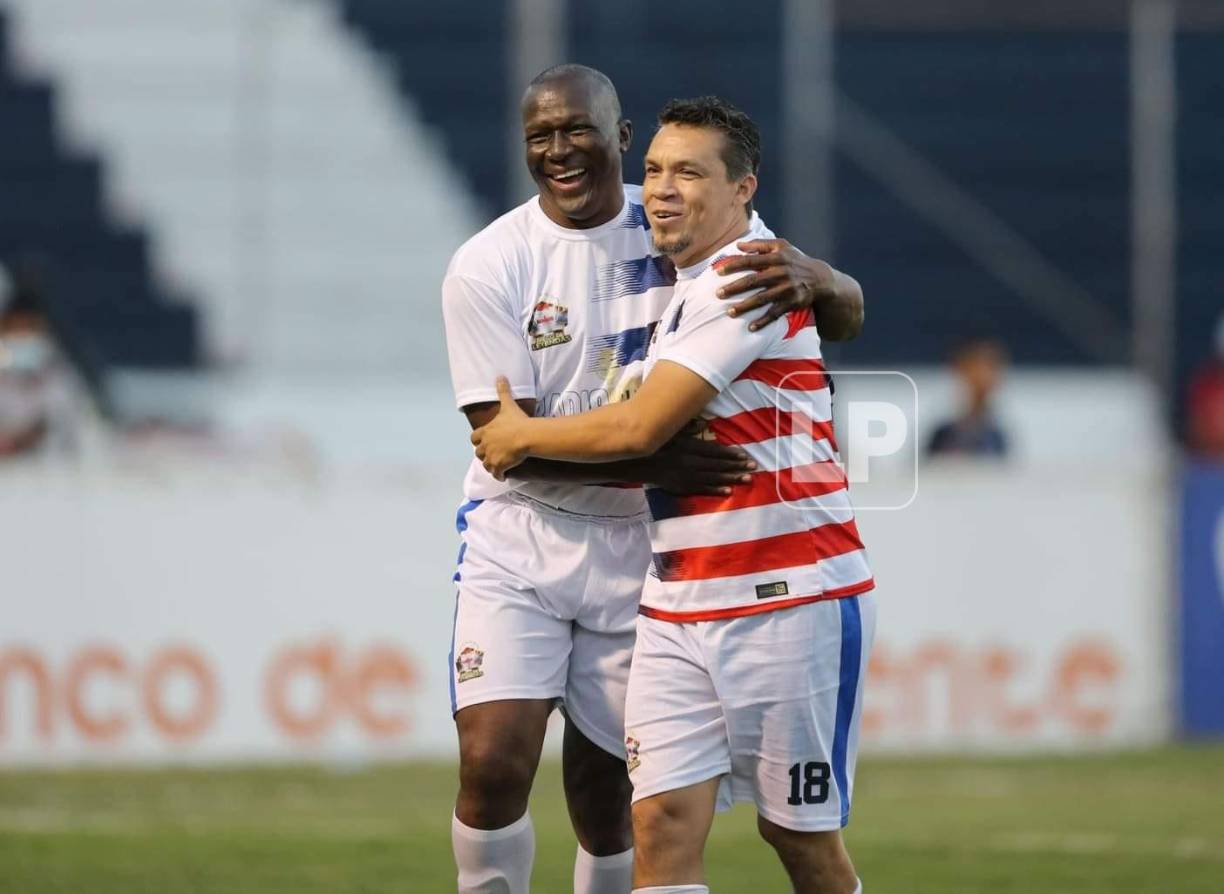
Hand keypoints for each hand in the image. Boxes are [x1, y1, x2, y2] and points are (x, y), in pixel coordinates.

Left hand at [470, 377, 530, 479]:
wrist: (526, 436)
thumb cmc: (516, 421)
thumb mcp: (508, 405)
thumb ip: (502, 391)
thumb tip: (500, 376)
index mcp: (485, 432)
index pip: (474, 438)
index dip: (479, 440)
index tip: (484, 441)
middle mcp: (485, 446)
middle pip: (479, 453)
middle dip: (484, 453)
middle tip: (493, 453)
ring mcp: (491, 457)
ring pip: (486, 465)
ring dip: (490, 465)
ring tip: (497, 466)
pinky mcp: (499, 467)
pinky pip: (496, 474)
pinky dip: (498, 475)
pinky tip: (503, 476)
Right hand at [639, 421, 756, 495]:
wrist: (633, 462)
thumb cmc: (653, 443)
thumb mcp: (669, 430)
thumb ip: (687, 427)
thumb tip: (705, 424)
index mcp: (687, 446)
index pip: (714, 451)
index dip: (731, 454)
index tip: (745, 456)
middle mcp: (688, 461)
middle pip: (716, 465)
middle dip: (736, 467)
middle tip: (753, 468)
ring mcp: (684, 475)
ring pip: (712, 478)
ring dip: (730, 479)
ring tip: (747, 480)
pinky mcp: (679, 486)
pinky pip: (699, 489)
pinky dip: (714, 490)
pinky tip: (728, 491)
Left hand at [715, 238, 835, 331]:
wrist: (820, 278)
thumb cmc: (795, 260)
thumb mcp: (782, 246)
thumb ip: (760, 244)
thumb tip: (738, 245)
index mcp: (777, 258)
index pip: (751, 261)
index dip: (734, 265)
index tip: (718, 272)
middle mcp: (781, 273)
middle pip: (754, 281)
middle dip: (735, 288)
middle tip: (718, 294)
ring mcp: (787, 289)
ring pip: (762, 299)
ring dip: (745, 306)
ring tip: (729, 312)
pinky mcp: (792, 303)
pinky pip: (775, 313)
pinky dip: (763, 321)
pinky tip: (750, 327)